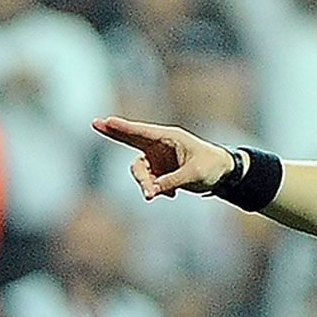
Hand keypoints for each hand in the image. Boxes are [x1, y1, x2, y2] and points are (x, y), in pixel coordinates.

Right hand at [91, 116, 233, 199]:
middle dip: (113, 132)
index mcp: (170, 138)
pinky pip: (149, 183)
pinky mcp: (159, 172)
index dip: (124, 128)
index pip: (142, 132)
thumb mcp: (194, 174)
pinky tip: (173, 194)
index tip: (107, 121)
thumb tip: (151, 191)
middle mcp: (160, 146)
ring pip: (139, 171)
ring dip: (144, 183)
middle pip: (130, 139)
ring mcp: (158, 159)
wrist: (222, 173)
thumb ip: (172, 181)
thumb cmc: (212, 166)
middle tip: (94, 123)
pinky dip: (156, 190)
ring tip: (152, 196)